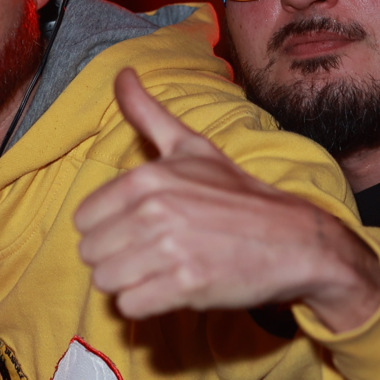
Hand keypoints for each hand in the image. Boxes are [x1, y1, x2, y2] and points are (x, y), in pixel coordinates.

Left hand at [75, 69, 379, 329]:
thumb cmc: (238, 195)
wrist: (295, 240)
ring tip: (163, 269)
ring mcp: (170, 250)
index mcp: (147, 178)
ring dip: (131, 283)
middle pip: (91, 253)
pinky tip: (173, 288)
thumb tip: (121, 73)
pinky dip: (147, 304)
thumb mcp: (192, 147)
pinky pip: (131, 306)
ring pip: (106, 281)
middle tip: (155, 252)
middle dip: (117, 258)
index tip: (140, 228)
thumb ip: (148, 114)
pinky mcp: (185, 286)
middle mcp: (154, 211)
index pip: (84, 220)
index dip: (109, 229)